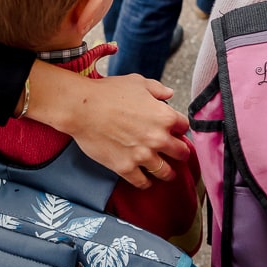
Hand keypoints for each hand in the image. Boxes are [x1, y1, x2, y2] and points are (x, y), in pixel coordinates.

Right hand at [26, 63, 190, 189]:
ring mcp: (142, 155)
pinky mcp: (125, 168)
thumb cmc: (108, 92)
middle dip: (180, 153)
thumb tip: (169, 93)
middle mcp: (158, 138)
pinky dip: (146, 183)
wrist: (82, 108)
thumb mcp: (137, 82)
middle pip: (181, 152)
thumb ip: (157, 89)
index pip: (184, 127)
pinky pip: (142, 183)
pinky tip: (146, 181)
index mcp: (165, 116)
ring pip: (166, 172)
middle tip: (178, 155)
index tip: (176, 131)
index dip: (180, 128)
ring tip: (167, 174)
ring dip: (168, 173)